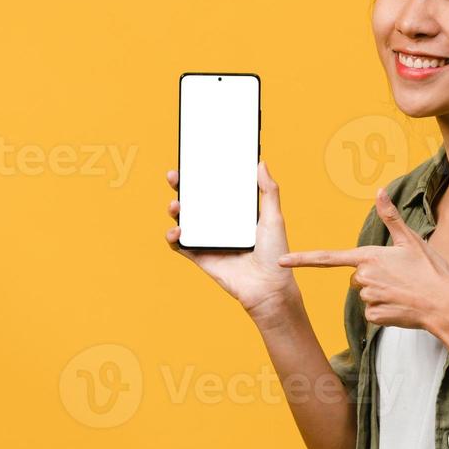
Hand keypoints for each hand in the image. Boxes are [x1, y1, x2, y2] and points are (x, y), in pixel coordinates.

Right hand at [164, 160, 300, 322]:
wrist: (268, 286)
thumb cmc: (275, 254)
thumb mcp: (273, 217)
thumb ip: (269, 190)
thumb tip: (261, 163)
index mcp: (234, 213)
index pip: (214, 189)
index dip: (201, 175)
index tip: (194, 161)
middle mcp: (218, 225)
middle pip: (194, 201)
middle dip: (180, 187)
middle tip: (175, 176)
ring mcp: (207, 240)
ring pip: (183, 221)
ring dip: (174, 210)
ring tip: (176, 205)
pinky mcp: (200, 256)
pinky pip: (180, 246)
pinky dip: (173, 237)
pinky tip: (178, 231)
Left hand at [277, 185, 448, 331]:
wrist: (445, 304)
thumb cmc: (430, 271)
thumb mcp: (411, 240)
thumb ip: (390, 217)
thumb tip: (379, 191)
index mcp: (368, 256)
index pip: (327, 257)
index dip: (302, 259)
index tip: (280, 261)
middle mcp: (364, 277)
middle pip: (355, 277)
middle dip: (372, 276)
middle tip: (398, 277)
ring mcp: (368, 298)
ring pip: (364, 294)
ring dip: (380, 292)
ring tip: (402, 290)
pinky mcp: (374, 316)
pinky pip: (371, 311)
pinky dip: (384, 309)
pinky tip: (400, 305)